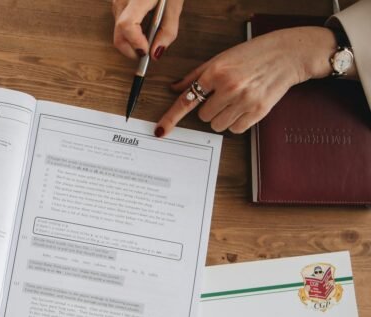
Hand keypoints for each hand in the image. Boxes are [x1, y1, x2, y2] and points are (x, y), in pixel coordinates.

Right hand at [112, 0, 183, 59]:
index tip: (146, 52)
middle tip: (146, 53)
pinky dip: (129, 32)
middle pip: (119, 34)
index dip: (135, 43)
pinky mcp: (117, 1)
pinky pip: (119, 22)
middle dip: (131, 49)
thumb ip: (168, 30)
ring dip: (130, 41)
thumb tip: (156, 53)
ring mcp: (117, 0)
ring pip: (118, 30)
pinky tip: (142, 28)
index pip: (127, 25)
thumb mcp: (175, 4)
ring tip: (147, 39)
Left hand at [155, 26, 338, 136]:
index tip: (161, 130)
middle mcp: (229, 87)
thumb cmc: (253, 54)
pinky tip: (245, 106)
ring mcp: (244, 100)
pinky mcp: (258, 111)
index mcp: (216, 72)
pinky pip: (235, 129)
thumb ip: (195, 76)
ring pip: (218, 125)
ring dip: (223, 117)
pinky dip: (237, 122)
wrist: (287, 54)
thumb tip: (174, 88)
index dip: (171, 117)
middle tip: (224, 95)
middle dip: (211, 108)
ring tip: (236, 100)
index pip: (187, 100)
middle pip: (203, 116)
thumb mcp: (221, 58)